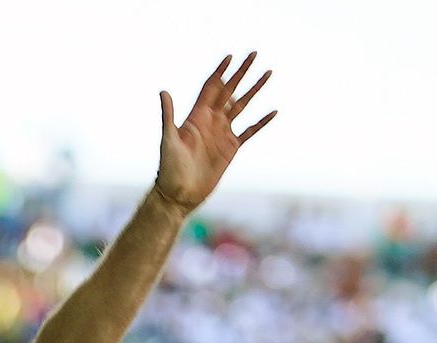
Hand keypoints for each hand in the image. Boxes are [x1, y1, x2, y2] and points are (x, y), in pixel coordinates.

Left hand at [156, 52, 275, 212]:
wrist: (179, 194)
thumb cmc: (169, 169)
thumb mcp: (168, 140)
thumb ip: (168, 116)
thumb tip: (163, 91)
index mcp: (196, 116)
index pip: (211, 87)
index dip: (220, 71)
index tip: (230, 56)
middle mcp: (211, 121)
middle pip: (229, 90)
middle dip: (241, 73)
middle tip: (254, 55)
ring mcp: (222, 133)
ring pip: (242, 106)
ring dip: (254, 90)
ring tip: (267, 74)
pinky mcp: (231, 148)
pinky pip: (250, 131)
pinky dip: (261, 122)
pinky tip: (273, 111)